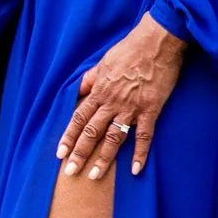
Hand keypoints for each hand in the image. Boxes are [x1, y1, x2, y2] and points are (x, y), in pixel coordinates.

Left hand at [57, 13, 186, 180]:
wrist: (157, 41)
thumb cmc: (130, 48)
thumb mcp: (104, 61)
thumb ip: (91, 78)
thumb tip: (78, 90)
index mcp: (100, 90)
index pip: (79, 117)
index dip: (69, 136)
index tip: (60, 153)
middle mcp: (112, 102)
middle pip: (92, 132)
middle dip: (80, 153)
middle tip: (70, 172)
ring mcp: (131, 107)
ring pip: (113, 138)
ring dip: (103, 158)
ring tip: (94, 175)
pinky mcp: (150, 109)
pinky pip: (144, 136)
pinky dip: (140, 154)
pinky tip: (135, 169)